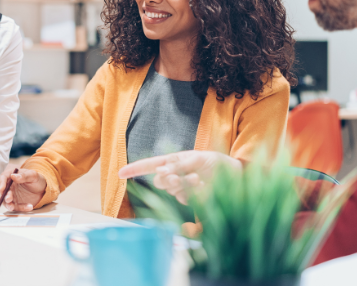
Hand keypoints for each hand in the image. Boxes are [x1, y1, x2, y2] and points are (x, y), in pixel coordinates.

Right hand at [0, 165, 46, 211]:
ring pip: (6, 201)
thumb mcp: (32, 175)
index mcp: (10, 176)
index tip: (1, 190)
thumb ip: (24, 176)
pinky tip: (29, 206)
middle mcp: (9, 186)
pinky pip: (16, 207)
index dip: (1, 184)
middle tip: (9, 199)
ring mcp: (12, 195)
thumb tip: (13, 176)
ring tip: (13, 207)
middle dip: (4, 196)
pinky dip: (21, 208)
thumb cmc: (36, 179)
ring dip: (8, 205)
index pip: (2, 179)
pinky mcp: (16, 203)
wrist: (42, 189)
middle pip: (2, 192)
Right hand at [118, 150, 241, 204]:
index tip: (120, 173)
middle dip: (167, 179)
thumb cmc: (215, 161)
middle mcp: (174, 175)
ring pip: (172, 190)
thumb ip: (179, 165)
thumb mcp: (197, 157)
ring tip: (198, 178)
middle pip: (159, 181)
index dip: (134, 169)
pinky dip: (194, 192)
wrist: (236, 175)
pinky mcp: (192, 199)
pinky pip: (185, 198)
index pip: (149, 165)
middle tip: (177, 176)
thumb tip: (162, 172)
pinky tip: (204, 186)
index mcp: (172, 161)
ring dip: (184, 184)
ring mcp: (182, 188)